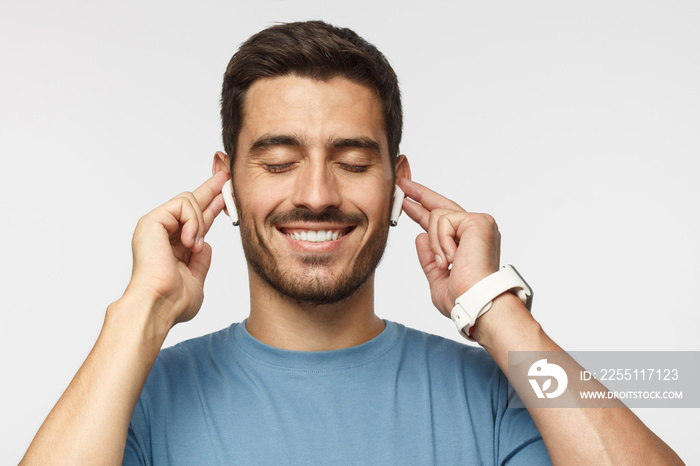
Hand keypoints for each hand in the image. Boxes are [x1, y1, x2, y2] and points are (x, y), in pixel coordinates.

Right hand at [124, 171, 227, 328]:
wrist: (159, 305)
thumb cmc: (173, 301)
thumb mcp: (196, 278)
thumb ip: (201, 259)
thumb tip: (205, 244)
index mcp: (172, 245)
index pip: (195, 219)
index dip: (211, 206)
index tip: (225, 196)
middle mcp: (162, 232)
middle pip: (190, 202)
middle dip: (211, 188)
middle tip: (226, 175)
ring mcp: (156, 225)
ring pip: (189, 200)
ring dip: (200, 221)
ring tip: (194, 245)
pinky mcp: (152, 220)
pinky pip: (183, 205)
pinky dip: (192, 221)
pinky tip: (190, 241)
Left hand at [400, 179, 500, 317]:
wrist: (474, 303)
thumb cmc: (461, 298)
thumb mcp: (437, 277)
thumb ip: (429, 257)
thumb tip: (419, 237)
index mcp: (467, 244)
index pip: (442, 223)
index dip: (422, 212)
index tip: (408, 203)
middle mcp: (475, 231)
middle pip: (442, 206)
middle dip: (419, 195)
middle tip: (401, 184)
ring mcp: (478, 224)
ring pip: (437, 216)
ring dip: (435, 243)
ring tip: (446, 263)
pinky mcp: (478, 221)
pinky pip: (444, 220)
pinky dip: (442, 241)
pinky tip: (454, 257)